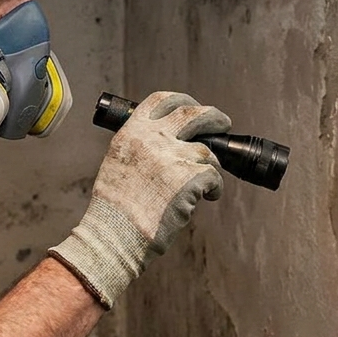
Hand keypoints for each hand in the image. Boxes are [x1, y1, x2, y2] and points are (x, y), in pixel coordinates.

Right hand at [50, 91, 230, 307]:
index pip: (161, 101)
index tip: (192, 106)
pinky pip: (214, 177)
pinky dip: (215, 189)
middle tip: (222, 123)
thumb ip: (140, 147)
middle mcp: (153, 139)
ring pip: (207, 152)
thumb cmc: (115, 210)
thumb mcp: (118, 164)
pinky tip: (207, 198)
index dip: (181, 101)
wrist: (115, 235)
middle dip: (213, 117)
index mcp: (132, 133)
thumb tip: (166, 143)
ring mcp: (173, 157)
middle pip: (193, 114)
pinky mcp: (190, 178)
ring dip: (210, 167)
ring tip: (203, 185)